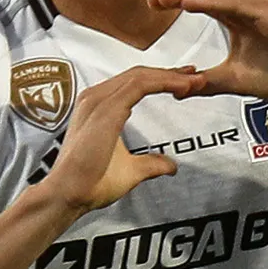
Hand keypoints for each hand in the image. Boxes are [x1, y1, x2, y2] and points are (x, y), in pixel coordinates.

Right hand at [29, 66, 210, 217]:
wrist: (70, 194)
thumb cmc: (90, 183)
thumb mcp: (131, 170)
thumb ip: (150, 163)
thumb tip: (170, 165)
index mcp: (99, 107)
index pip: (135, 84)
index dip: (162, 80)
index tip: (185, 83)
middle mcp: (96, 98)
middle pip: (140, 75)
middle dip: (171, 74)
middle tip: (196, 76)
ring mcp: (99, 101)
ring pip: (142, 76)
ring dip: (171, 76)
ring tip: (196, 81)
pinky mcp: (107, 108)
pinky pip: (140, 85)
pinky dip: (164, 83)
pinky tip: (183, 87)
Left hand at [145, 0, 267, 110]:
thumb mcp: (234, 80)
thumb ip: (206, 81)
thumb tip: (177, 89)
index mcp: (240, 16)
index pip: (203, 2)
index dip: (178, 1)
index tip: (152, 5)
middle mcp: (249, 5)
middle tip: (153, 0)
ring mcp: (260, 4)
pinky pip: (234, 2)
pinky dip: (211, 2)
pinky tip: (190, 4)